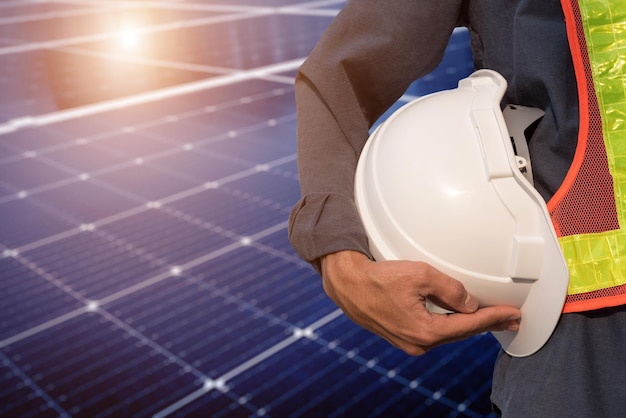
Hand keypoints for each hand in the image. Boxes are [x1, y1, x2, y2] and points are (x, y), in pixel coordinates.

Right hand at [320, 250, 520, 354]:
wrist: (347, 284)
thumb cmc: (378, 278)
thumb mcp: (419, 275)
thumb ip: (450, 289)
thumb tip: (469, 303)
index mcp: (425, 331)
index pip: (469, 325)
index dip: (493, 318)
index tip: (512, 314)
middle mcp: (418, 343)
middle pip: (460, 333)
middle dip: (486, 325)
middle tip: (510, 320)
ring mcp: (408, 342)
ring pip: (447, 333)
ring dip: (469, 325)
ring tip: (490, 319)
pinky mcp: (401, 335)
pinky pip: (433, 331)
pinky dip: (450, 324)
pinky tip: (458, 319)